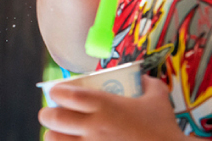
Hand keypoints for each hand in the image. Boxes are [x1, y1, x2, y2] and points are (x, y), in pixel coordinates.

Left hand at [39, 75, 184, 140]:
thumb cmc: (164, 130)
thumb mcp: (159, 99)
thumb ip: (149, 84)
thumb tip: (143, 77)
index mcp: (104, 105)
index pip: (65, 94)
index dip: (56, 92)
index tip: (56, 92)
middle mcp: (93, 126)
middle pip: (53, 117)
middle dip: (47, 114)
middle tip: (50, 114)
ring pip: (54, 140)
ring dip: (53, 135)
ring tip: (57, 134)